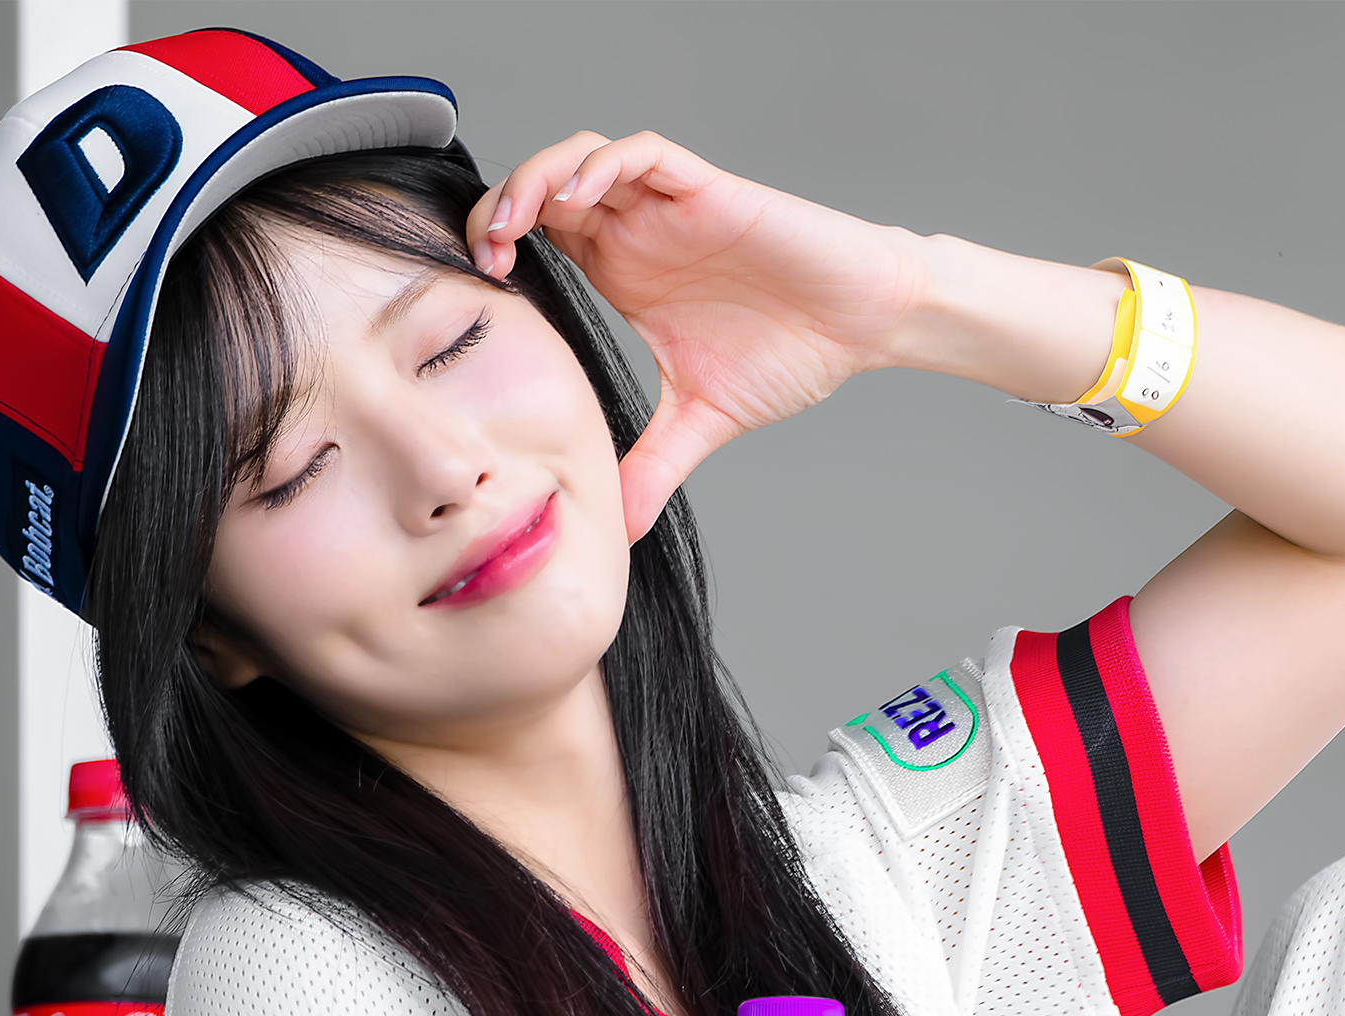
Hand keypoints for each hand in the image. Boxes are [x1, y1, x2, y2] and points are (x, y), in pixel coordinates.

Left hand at [469, 132, 925, 539]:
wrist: (864, 325)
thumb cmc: (792, 352)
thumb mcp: (701, 421)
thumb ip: (652, 467)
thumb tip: (617, 532)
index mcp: (621, 272)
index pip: (535, 235)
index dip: (495, 248)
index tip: (479, 291)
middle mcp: (637, 231)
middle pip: (543, 187)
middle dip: (499, 208)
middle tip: (482, 255)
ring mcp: (669, 207)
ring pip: (582, 158)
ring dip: (538, 178)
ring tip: (514, 223)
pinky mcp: (708, 191)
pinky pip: (642, 155)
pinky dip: (602, 166)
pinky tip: (579, 201)